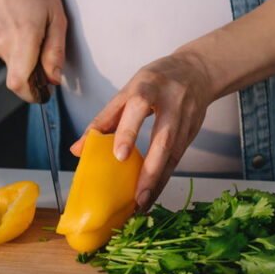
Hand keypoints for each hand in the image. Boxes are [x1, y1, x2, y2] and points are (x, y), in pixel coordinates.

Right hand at [0, 0, 66, 101]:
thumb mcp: (57, 17)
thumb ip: (55, 51)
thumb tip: (54, 79)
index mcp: (23, 37)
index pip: (19, 83)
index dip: (33, 95)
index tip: (46, 91)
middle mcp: (4, 44)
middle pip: (19, 80)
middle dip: (36, 79)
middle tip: (50, 62)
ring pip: (14, 68)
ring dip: (29, 64)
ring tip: (40, 39)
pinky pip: (9, 57)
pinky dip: (22, 54)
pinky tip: (29, 34)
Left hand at [69, 51, 214, 209]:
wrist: (197, 70)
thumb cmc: (155, 81)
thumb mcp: (127, 91)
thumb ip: (104, 119)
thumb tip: (77, 150)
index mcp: (148, 86)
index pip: (139, 108)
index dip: (129, 131)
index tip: (119, 156)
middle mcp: (170, 103)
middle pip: (163, 139)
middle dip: (150, 170)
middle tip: (136, 197)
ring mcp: (185, 119)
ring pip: (173, 154)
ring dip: (157, 181)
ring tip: (142, 203)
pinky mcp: (193, 132)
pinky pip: (178, 159)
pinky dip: (164, 178)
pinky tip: (152, 193)